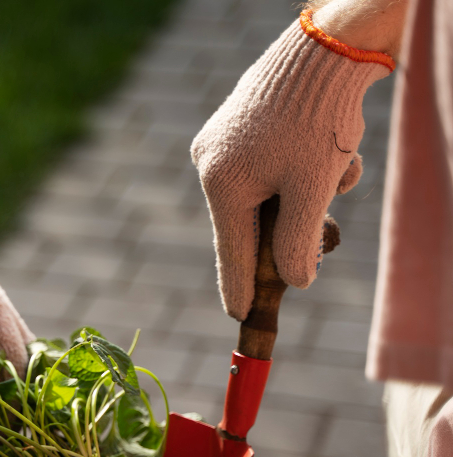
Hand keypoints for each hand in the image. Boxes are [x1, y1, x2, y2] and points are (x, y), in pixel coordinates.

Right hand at [191, 10, 392, 319]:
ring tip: (337, 166)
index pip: (231, 253)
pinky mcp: (242, 126)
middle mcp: (212, 164)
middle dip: (295, 224)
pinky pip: (273, 165)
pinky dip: (306, 167)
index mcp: (221, 185)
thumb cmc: (318, 120)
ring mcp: (224, 143)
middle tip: (327, 233)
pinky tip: (331, 146)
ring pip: (271, 191)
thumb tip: (295, 282)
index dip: (240, 289)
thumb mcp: (313, 192)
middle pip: (253, 221)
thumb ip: (298, 244)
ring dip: (310, 192)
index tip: (240, 317)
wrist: (328, 47)